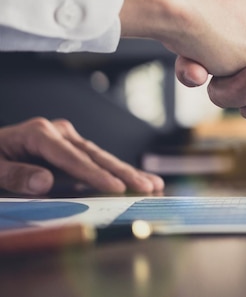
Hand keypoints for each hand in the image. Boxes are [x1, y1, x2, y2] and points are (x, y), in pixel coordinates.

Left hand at [0, 118, 163, 194]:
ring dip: (127, 172)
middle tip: (146, 186)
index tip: (116, 188)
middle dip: (123, 173)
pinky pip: (96, 162)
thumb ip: (16, 175)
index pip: (73, 157)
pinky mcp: (72, 148)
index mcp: (40, 133)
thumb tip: (45, 182)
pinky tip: (139, 179)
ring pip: (102, 157)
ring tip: (153, 184)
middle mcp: (58, 132)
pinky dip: (117, 173)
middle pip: (95, 155)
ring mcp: (68, 138)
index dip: (95, 174)